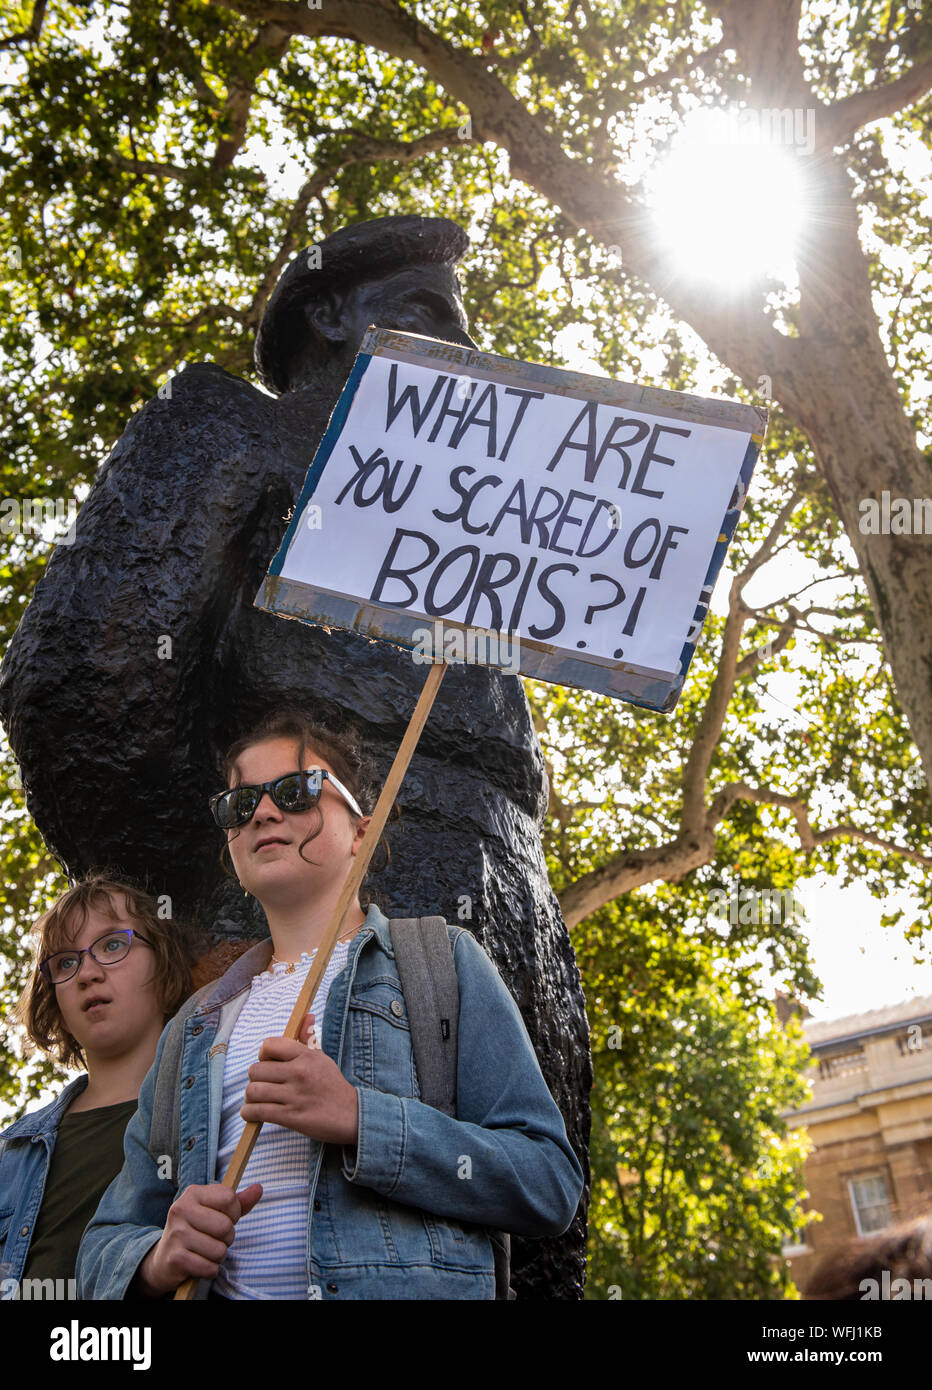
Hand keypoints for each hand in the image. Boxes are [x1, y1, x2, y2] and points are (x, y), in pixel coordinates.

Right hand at [135, 1182, 262, 1296]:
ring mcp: (176, 1234)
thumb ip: (238, 1201)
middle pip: (225, 1226)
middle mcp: (181, 1209)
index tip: (224, 1218)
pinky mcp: (176, 1258)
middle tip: (214, 1239)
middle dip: (227, 1238)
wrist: (164, 1257)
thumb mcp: (214, 1210)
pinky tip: (200, 1263)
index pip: (229, 1198)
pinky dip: (210, 1270)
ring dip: (219, 1256)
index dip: (234, 1212)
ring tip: (206, 1251)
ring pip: (219, 1250)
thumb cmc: (196, 1229)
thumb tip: (259, 1188)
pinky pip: (209, 1268)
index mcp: (193, 1193)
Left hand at [241, 1013, 359, 1145]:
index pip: (270, 1045)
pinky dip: (249, 1113)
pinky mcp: (291, 1117)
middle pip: (256, 1070)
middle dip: (255, 1078)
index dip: (263, 1054)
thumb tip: (307, 1015)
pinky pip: (258, 1111)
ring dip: (250, 1097)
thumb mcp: (322, 1058)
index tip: (267, 1062)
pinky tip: (253, 1113)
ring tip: (257, 1099)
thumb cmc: (332, 1085)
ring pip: (253, 1091)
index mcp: (306, 1056)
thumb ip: (308, 1038)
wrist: (351, 1114)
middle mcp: (299, 1073)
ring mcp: (294, 1095)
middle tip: (262, 1083)